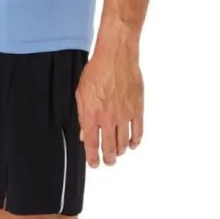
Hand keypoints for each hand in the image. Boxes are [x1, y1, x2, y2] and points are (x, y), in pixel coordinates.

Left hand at [75, 47, 143, 166]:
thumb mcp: (81, 91)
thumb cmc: (97, 69)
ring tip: (118, 152)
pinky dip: (135, 142)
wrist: (116, 56)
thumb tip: (84, 134)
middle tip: (108, 161)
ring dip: (121, 151)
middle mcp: (108, 118)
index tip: (94, 164)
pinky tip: (132, 144)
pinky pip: (138, 132)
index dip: (93, 158)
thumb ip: (82, 115)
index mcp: (92, 113)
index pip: (92, 144)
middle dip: (108, 159)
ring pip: (124, 143)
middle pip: (109, 148)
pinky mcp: (137, 109)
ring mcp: (124, 114)